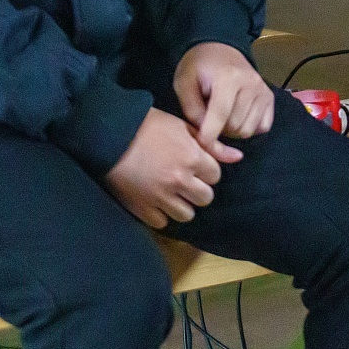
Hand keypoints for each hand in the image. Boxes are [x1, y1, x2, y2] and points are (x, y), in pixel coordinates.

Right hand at [105, 107, 225, 226]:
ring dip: (183, 205)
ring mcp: (160, 197)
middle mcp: (179, 180)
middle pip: (205, 198)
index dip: (207, 171)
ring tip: (173, 193)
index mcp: (192, 159)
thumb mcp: (184, 127)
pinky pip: (162, 222)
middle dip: (199, 190)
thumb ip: (213, 146)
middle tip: (187, 182)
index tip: (197, 166)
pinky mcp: (141, 208)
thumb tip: (238, 158)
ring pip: (186, 215)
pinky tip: (157, 201)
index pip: (215, 176)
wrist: (110, 136)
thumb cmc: (149, 126)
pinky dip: (161, 214)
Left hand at [173, 42, 273, 158]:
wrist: (220, 48)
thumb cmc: (198, 66)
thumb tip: (205, 132)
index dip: (209, 135)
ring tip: (222, 118)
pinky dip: (250, 127)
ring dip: (233, 131)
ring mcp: (263, 90)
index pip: (221, 115)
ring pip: (249, 129)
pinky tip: (238, 118)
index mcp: (229, 78)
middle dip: (220, 130)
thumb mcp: (184, 83)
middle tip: (209, 121)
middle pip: (235, 126)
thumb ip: (191, 109)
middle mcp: (251, 84)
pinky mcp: (270, 96)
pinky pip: (263, 126)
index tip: (200, 144)